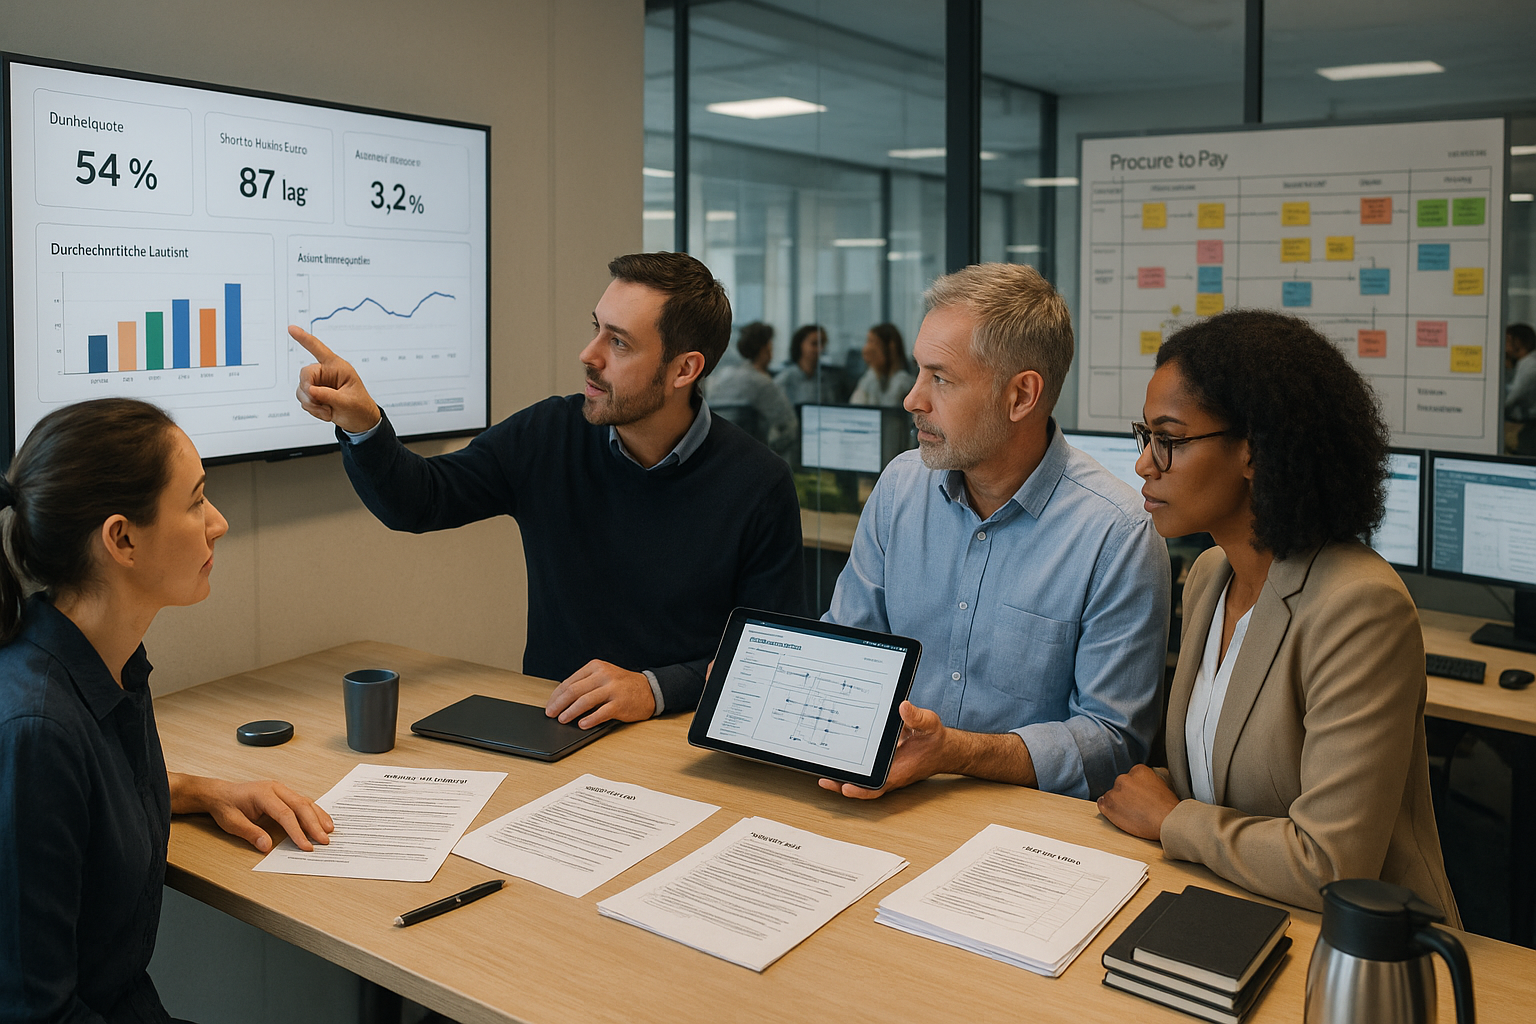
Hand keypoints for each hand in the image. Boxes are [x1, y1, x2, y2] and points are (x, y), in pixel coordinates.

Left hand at [169, 773, 333, 852]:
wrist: (220, 793)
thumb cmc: (226, 806)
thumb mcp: (232, 822)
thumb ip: (251, 833)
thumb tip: (267, 846)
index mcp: (263, 794)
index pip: (285, 814)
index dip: (297, 831)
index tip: (305, 845)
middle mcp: (276, 789)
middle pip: (300, 806)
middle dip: (314, 824)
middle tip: (323, 840)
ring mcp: (282, 790)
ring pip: (305, 802)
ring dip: (318, 817)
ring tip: (328, 831)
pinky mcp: (284, 794)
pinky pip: (303, 802)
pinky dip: (314, 812)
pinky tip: (321, 821)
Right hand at [289, 325, 381, 433]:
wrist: (360, 421)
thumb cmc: (360, 407)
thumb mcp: (347, 401)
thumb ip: (328, 395)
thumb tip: (310, 390)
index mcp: (337, 367)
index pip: (319, 349)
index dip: (304, 339)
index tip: (291, 329)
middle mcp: (326, 373)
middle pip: (305, 374)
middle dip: (309, 391)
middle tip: (319, 402)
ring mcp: (319, 384)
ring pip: (301, 389)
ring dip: (311, 403)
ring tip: (327, 410)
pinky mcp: (314, 394)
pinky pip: (303, 399)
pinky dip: (312, 408)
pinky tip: (326, 411)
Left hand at [546, 660, 655, 727]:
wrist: (650, 690)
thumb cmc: (623, 685)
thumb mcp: (603, 677)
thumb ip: (585, 684)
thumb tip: (561, 701)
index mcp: (596, 667)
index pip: (569, 681)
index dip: (556, 695)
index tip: (549, 705)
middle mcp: (604, 675)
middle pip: (574, 691)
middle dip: (559, 704)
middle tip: (550, 714)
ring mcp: (612, 689)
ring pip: (584, 701)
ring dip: (570, 712)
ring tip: (562, 719)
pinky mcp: (620, 703)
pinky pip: (601, 713)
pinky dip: (589, 720)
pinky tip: (582, 724)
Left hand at [817, 700, 946, 799]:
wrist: (943, 749)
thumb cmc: (936, 740)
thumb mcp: (930, 725)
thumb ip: (917, 717)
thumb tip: (903, 707)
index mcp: (900, 770)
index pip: (878, 786)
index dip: (861, 790)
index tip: (846, 787)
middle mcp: (891, 775)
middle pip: (864, 786)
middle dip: (842, 785)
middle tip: (824, 780)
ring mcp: (886, 772)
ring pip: (862, 780)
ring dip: (844, 779)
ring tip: (823, 774)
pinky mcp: (884, 765)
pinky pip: (865, 771)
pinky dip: (852, 769)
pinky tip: (837, 759)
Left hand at [1097, 763, 1179, 840]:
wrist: (1168, 822)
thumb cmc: (1169, 808)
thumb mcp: (1162, 785)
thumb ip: (1148, 782)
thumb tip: (1144, 787)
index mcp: (1138, 770)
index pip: (1131, 776)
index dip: (1135, 788)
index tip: (1139, 795)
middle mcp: (1124, 778)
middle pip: (1121, 785)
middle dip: (1126, 795)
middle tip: (1137, 806)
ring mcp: (1115, 792)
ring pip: (1112, 795)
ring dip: (1118, 803)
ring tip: (1131, 813)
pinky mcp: (1108, 806)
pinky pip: (1102, 804)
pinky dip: (1108, 809)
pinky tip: (1119, 815)